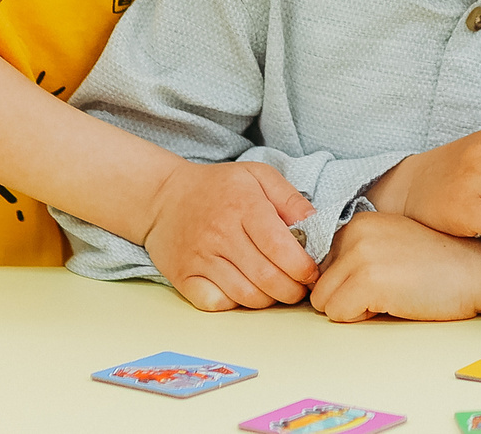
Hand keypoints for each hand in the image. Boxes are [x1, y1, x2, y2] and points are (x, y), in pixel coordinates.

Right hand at [141, 159, 320, 310]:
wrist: (164, 198)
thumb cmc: (218, 187)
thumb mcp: (258, 176)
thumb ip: (290, 198)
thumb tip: (316, 223)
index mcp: (244, 207)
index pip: (279, 248)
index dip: (302, 268)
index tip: (312, 274)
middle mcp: (221, 235)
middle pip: (266, 278)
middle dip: (292, 290)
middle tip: (300, 288)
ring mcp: (200, 259)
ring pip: (245, 296)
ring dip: (269, 300)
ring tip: (277, 291)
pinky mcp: (184, 277)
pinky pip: (216, 304)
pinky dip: (235, 304)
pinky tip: (244, 292)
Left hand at [309, 210, 480, 322]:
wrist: (478, 269)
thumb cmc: (440, 264)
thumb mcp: (391, 244)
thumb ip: (357, 252)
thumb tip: (321, 282)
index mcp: (359, 221)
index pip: (321, 265)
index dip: (346, 281)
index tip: (379, 278)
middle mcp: (354, 232)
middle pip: (319, 285)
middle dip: (347, 296)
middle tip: (388, 288)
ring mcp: (359, 254)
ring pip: (324, 302)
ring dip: (353, 307)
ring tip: (391, 294)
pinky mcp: (367, 280)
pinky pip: (339, 315)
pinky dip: (363, 317)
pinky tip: (395, 301)